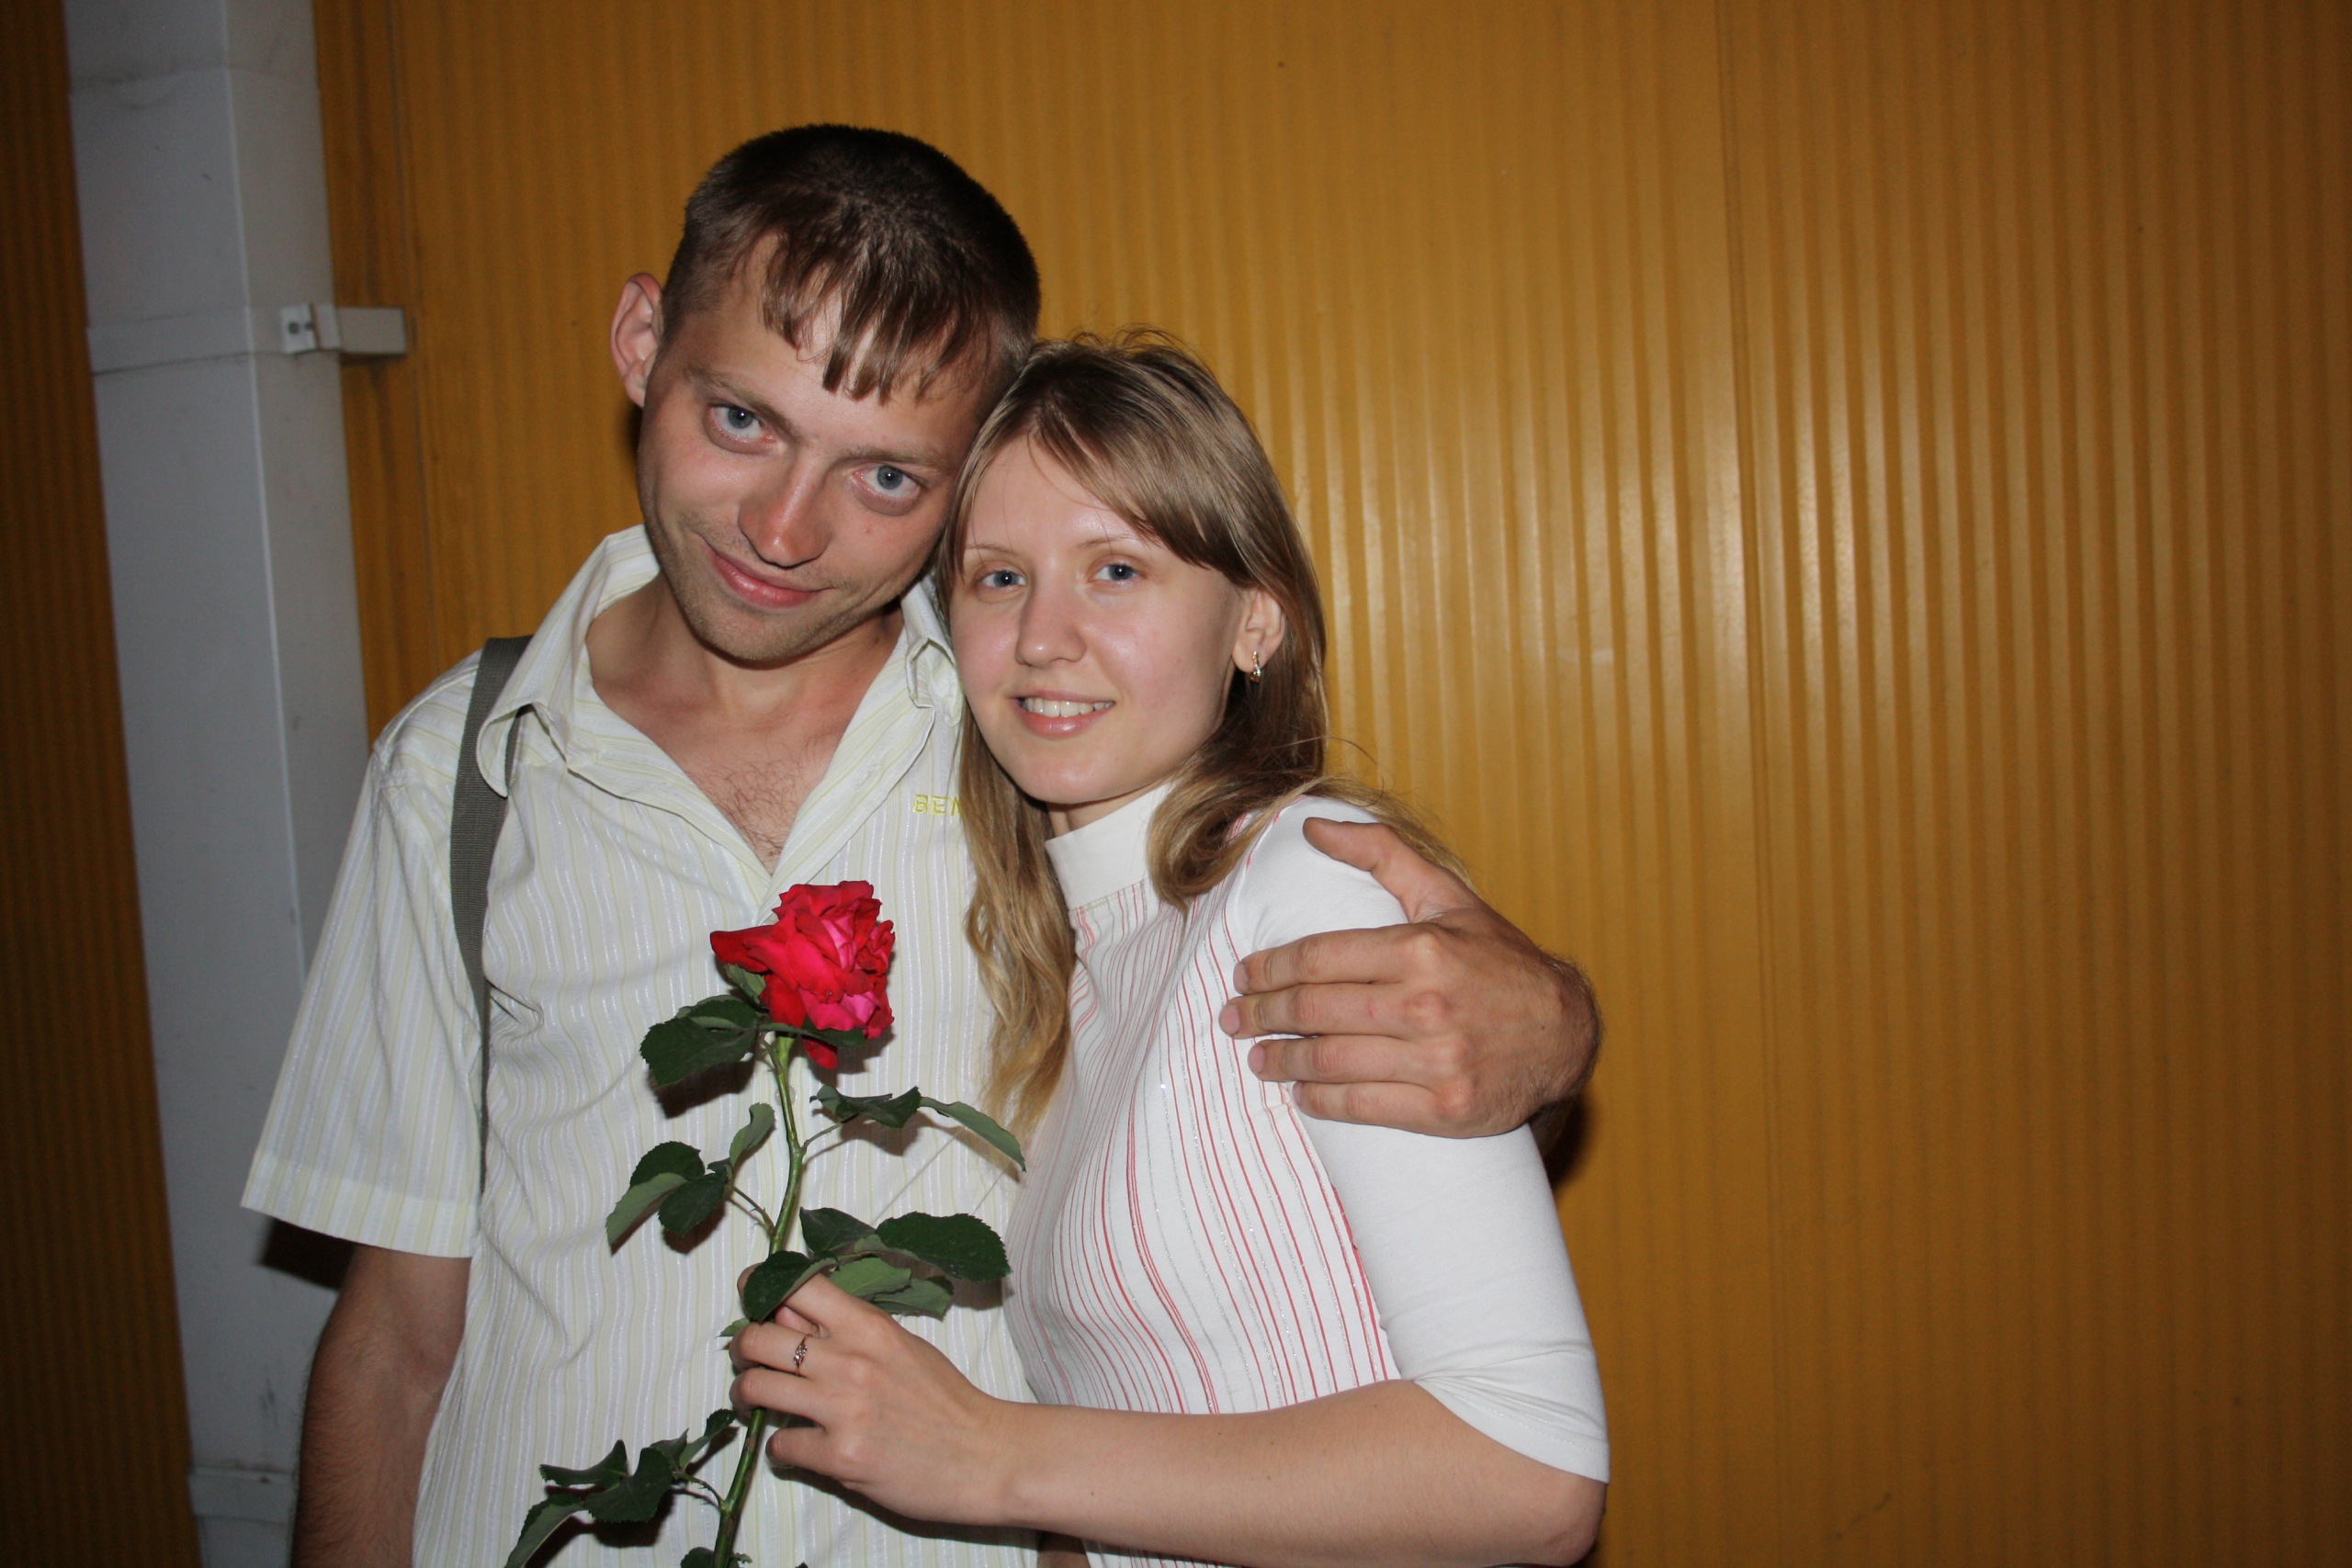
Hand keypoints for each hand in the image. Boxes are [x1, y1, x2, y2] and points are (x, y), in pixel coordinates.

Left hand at [730, 1275, 1018, 1526]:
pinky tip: (797, 1445)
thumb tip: (793, 1316)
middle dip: (743, 1348)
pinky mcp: (839, 1457)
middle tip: (749, 1359)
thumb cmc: (945, 1400)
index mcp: (869, 1327)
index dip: (762, 1285)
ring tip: (755, 1400)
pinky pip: (780, 1444)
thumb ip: (851, 1332)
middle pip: (759, 1337)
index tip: (751, 1293)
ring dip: (747, 1394)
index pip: (798, 1287)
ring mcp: (843, 1410)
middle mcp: (850, 1362)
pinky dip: (781, 1447)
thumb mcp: (903, 1347)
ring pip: (756, 1387)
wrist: (983, 1455)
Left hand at [1224, 818, 1599, 1135]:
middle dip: (1263, 1016)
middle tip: (1234, 1018)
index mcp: (1422, 949)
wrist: (1565, 1032)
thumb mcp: (1447, 896)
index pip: (1319, 958)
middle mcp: (1427, 1006)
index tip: (1244, 975)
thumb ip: (1382, 854)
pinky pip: (1364, 1106)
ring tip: (1256, 1057)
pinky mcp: (1446, 1109)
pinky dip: (1322, 1101)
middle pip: (1316, 1011)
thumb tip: (1314, 826)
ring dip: (1282, 1061)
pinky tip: (1301, 1091)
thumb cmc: (1498, 960)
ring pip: (1332, 1062)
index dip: (1270, 969)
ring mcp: (1437, 1062)